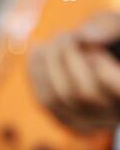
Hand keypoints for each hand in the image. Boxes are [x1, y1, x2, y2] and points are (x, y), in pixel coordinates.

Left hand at [28, 10, 119, 133]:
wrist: (106, 56)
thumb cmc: (116, 38)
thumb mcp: (118, 26)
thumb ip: (109, 27)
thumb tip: (85, 37)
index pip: (118, 91)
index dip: (103, 69)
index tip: (94, 44)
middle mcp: (114, 115)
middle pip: (84, 94)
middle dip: (68, 57)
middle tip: (66, 33)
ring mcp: (91, 123)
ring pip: (60, 99)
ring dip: (50, 63)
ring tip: (55, 39)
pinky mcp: (68, 121)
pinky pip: (45, 101)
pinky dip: (37, 72)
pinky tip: (38, 49)